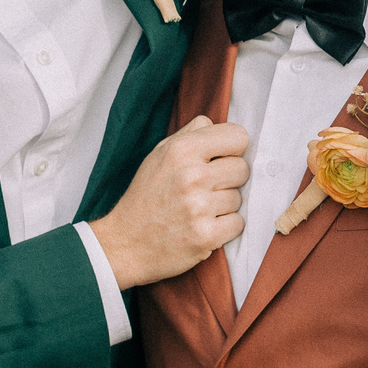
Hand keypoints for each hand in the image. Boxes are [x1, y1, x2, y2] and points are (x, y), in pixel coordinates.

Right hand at [90, 115, 248, 289]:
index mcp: (182, 149)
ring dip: (224, 205)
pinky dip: (225, 227)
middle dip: (228, 178)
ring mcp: (199, 207)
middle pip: (242, 168)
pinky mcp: (206, 236)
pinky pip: (238, 223)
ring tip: (199, 209)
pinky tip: (204, 225)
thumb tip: (216, 124)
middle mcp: (192, 175)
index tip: (220, 160)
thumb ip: (190, 133)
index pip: (238, 136)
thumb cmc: (146, 195)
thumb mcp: (160, 154)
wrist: (124, 243)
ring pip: (240, 198)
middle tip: (205, 188)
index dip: (231, 149)